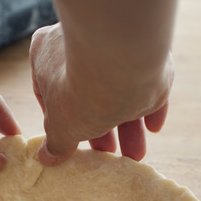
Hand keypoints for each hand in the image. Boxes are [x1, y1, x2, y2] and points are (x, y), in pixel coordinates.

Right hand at [29, 23, 173, 165]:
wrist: (122, 60)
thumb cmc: (77, 90)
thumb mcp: (61, 125)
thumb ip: (56, 141)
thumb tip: (48, 157)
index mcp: (47, 52)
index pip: (48, 89)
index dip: (59, 118)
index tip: (69, 140)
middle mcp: (81, 43)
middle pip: (88, 93)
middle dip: (98, 128)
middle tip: (105, 151)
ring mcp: (115, 47)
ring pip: (120, 91)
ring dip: (128, 126)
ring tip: (133, 153)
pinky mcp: (145, 54)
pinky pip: (146, 83)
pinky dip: (150, 107)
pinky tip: (153, 128)